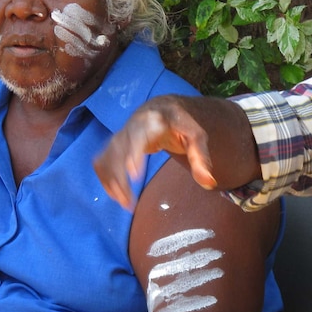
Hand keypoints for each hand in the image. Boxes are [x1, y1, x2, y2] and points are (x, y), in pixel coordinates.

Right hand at [93, 95, 218, 207]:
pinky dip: (105, 178)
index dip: (134, 153)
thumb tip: (209, 184)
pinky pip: (102, 161)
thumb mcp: (197, 137)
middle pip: (119, 150)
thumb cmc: (182, 124)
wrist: (164, 108)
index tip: (133, 174)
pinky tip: (116, 194)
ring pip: (108, 157)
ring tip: (126, 204)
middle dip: (120, 177)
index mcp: (153, 120)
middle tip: (129, 202)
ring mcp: (121, 134)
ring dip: (112, 182)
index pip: (140, 135)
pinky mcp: (114, 143)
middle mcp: (132, 126)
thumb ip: (201, 159)